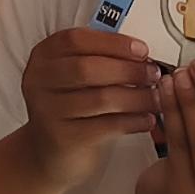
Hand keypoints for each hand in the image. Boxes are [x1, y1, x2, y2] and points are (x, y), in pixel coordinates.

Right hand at [17, 24, 162, 182]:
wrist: (49, 153)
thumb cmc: (71, 108)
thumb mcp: (72, 77)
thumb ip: (97, 59)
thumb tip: (142, 54)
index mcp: (43, 57)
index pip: (76, 40)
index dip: (113, 43)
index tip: (142, 50)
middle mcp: (38, 80)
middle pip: (87, 68)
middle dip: (128, 70)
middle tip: (153, 74)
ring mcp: (48, 110)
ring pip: (100, 98)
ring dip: (136, 97)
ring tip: (156, 98)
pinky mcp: (63, 138)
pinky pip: (106, 126)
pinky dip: (132, 121)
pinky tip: (147, 120)